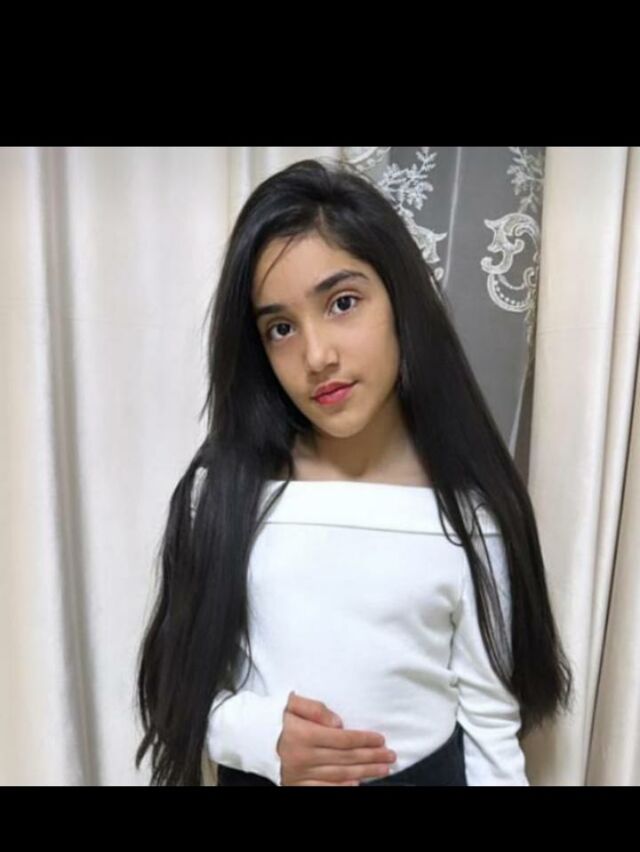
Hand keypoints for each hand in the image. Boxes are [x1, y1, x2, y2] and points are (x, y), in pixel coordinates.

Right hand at [276, 691, 396, 785]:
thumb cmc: (273, 716)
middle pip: (345, 758)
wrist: (247, 737)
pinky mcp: (295, 784)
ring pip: (340, 774)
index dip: (364, 740)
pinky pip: (323, 788)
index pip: (343, 739)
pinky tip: (357, 785)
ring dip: (364, 772)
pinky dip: (341, 788)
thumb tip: (338, 722)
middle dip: (371, 757)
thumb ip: (314, 708)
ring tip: (383, 769)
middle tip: (391, 756)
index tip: (381, 739)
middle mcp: (304, 757)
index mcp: (305, 735)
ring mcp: (300, 774)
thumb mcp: (291, 702)